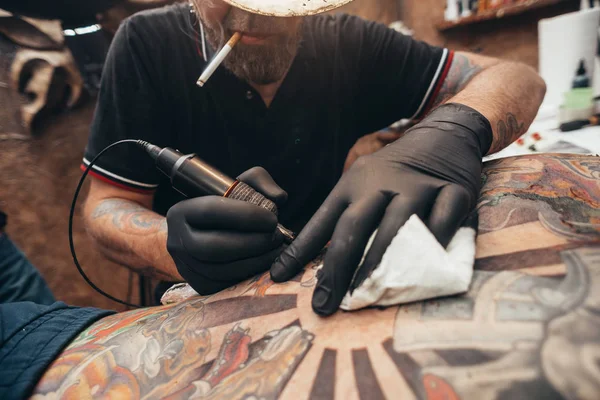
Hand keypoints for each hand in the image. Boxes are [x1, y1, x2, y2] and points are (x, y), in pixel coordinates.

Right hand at [167, 167, 286, 294]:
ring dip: (256, 261)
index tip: (272, 219)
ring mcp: (185, 266)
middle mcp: (177, 240)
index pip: (211, 211)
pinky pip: (226, 285)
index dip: (245, 216)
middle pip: (214, 247)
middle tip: (276, 237)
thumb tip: (279, 197)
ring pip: (221, 270)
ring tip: (276, 250)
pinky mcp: (199, 285)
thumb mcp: (239, 186)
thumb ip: (259, 181)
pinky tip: (266, 264)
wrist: (203, 235)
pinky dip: (250, 275)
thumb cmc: (226, 208)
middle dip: (252, 243)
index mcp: (182, 211)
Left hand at [270, 103, 491, 315]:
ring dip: (378, 260)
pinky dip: (434, 243)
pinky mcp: (454, 191)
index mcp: (353, 184)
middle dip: (336, 266)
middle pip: (354, 225)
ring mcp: (418, 187)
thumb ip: (341, 218)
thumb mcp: (360, 185)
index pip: (322, 220)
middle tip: (325, 302)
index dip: (300, 249)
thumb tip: (307, 262)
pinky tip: (423, 268)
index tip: (278, 277)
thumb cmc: (393, 173)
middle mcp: (381, 185)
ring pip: (396, 224)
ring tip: (363, 293)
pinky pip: (443, 219)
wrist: (441, 137)